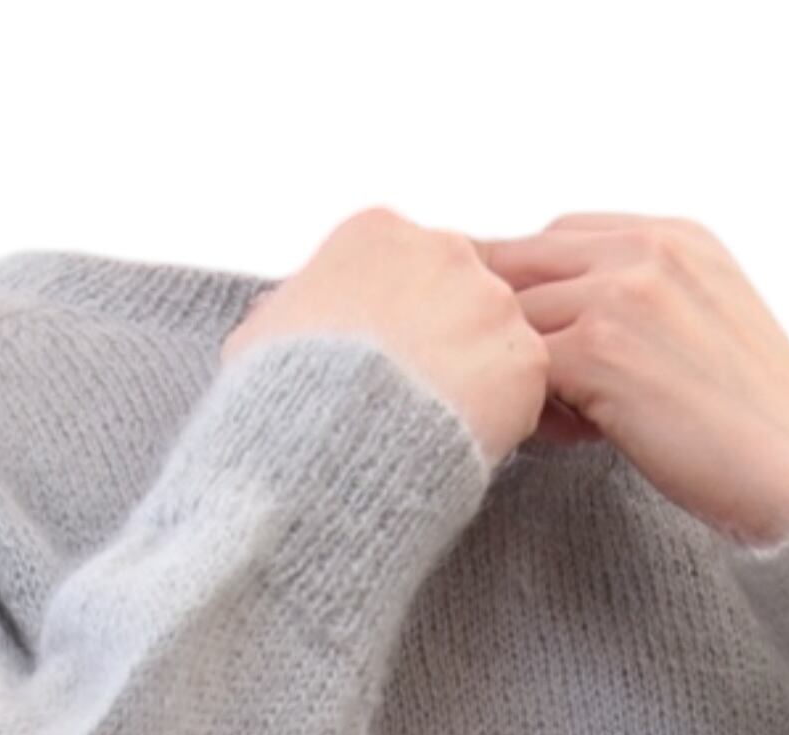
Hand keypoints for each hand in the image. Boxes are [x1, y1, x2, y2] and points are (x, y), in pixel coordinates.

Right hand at [222, 206, 549, 471]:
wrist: (323, 447)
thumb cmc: (283, 396)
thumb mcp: (262, 336)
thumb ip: (288, 313)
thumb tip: (275, 316)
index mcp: (380, 232)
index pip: (411, 268)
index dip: (404, 321)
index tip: (391, 362)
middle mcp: (445, 249)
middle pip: (463, 294)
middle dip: (448, 341)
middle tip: (423, 400)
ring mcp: (492, 302)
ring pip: (499, 339)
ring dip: (480, 378)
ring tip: (442, 427)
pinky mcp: (526, 359)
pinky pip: (527, 388)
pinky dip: (506, 417)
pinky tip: (469, 441)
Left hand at [474, 214, 788, 545]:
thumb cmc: (760, 423)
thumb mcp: (710, 326)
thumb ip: (647, 303)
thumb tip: (571, 331)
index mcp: (676, 236)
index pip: (563, 234)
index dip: (533, 283)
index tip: (524, 331)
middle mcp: (647, 250)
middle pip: (524, 262)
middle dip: (503, 318)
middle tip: (501, 371)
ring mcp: (619, 294)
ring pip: (514, 318)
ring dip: (517, 367)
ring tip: (556, 418)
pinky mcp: (598, 350)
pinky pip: (522, 367)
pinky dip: (530, 404)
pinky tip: (568, 437)